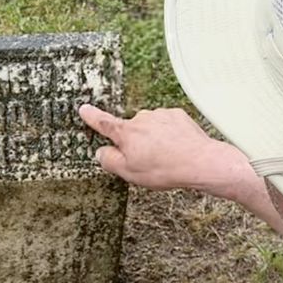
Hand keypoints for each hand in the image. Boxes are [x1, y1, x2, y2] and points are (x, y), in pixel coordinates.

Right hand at [78, 105, 244, 192]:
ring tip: (166, 157)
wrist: (198, 161)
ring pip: (150, 127)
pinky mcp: (177, 115)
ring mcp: (160, 115)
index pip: (103, 123)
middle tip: (147, 161)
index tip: (84, 109)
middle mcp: (141, 119)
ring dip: (154, 138)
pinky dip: (169, 134)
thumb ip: (110, 161)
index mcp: (126, 133)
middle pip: (131, 130)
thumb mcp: (129, 173)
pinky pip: (166, 124)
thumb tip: (102, 153)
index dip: (92, 117)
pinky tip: (176, 148)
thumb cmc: (164, 169)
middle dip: (136, 142)